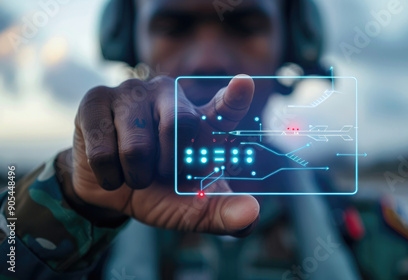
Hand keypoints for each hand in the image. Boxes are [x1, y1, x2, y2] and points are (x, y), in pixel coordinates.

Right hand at [66, 75, 258, 235]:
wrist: (109, 189)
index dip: (235, 97)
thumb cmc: (159, 190)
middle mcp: (170, 95)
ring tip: (133, 172)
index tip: (244, 84)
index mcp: (200, 119)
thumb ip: (222, 213)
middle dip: (168, 166)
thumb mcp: (191, 208)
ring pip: (137, 146)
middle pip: (179, 126)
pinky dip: (109, 176)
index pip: (225, 106)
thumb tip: (250, 216)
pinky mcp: (96, 99)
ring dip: (135, 176)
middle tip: (160, 173)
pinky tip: (110, 169)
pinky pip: (103, 150)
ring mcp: (132, 92)